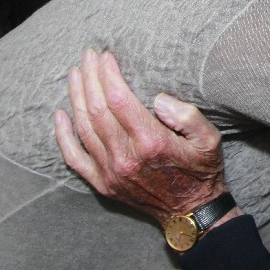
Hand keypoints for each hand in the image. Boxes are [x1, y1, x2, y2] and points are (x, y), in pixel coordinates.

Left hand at [54, 49, 227, 227]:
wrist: (190, 213)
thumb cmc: (201, 171)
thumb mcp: (209, 140)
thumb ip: (187, 116)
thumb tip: (158, 99)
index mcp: (151, 142)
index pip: (119, 99)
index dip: (108, 74)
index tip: (106, 56)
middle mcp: (126, 157)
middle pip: (97, 109)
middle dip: (90, 79)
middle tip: (87, 56)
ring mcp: (110, 172)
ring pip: (84, 128)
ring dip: (77, 98)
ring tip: (75, 75)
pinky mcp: (102, 184)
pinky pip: (74, 157)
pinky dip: (63, 135)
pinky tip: (59, 115)